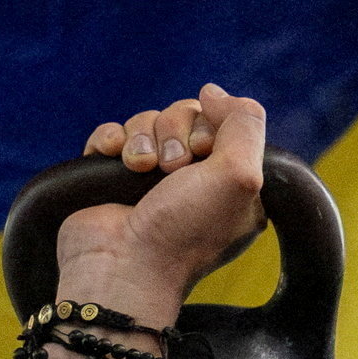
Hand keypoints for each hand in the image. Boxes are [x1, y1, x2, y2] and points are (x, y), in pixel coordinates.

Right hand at [55, 86, 264, 327]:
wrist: (122, 266)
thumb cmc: (184, 230)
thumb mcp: (241, 176)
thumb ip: (245, 123)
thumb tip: (212, 92)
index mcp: (231, 184)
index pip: (224, 122)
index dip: (211, 125)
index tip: (203, 153)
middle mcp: (193, 181)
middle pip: (184, 115)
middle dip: (174, 131)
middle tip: (171, 167)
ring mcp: (150, 180)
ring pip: (147, 122)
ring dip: (142, 139)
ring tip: (140, 169)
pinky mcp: (111, 179)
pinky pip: (113, 134)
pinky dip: (111, 140)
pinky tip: (114, 158)